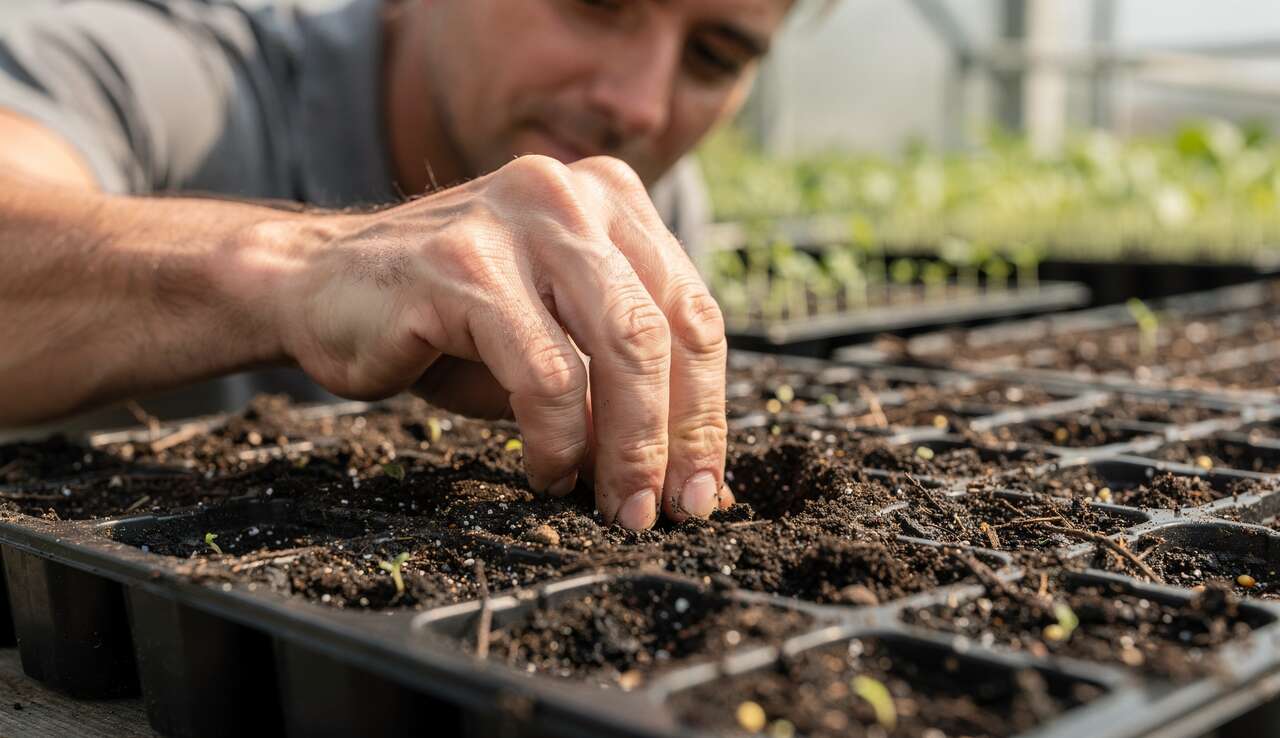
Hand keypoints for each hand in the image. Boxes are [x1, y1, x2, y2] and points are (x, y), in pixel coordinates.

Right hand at [273, 155, 732, 528]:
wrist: (312, 286)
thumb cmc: (443, 323)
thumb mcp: (552, 341)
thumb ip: (619, 382)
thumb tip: (691, 472)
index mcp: (611, 203)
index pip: (693, 313)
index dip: (709, 411)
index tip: (704, 487)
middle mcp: (572, 196)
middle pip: (663, 332)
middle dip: (674, 438)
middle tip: (663, 509)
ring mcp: (517, 220)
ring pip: (618, 347)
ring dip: (625, 447)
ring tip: (612, 502)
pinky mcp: (463, 264)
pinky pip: (545, 372)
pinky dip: (557, 438)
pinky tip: (545, 470)